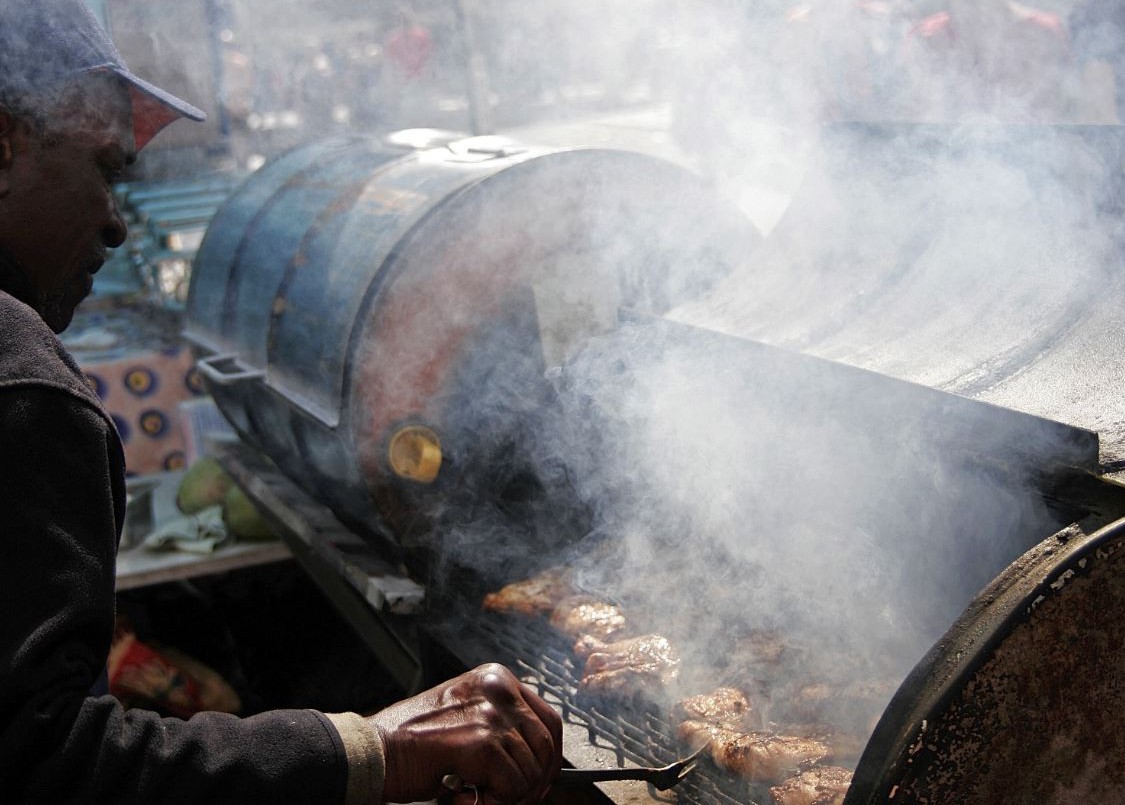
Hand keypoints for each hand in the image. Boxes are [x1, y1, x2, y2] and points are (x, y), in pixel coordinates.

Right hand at [368, 663, 562, 804]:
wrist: (373, 752)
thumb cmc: (411, 743)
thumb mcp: (465, 718)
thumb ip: (500, 727)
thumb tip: (537, 762)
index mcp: (496, 678)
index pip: (547, 719)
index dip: (550, 757)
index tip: (541, 780)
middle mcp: (498, 688)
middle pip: (546, 745)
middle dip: (534, 782)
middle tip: (509, 800)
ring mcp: (491, 713)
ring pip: (529, 771)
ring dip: (508, 796)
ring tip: (473, 796)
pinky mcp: (483, 742)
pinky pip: (512, 787)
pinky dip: (494, 803)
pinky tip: (464, 798)